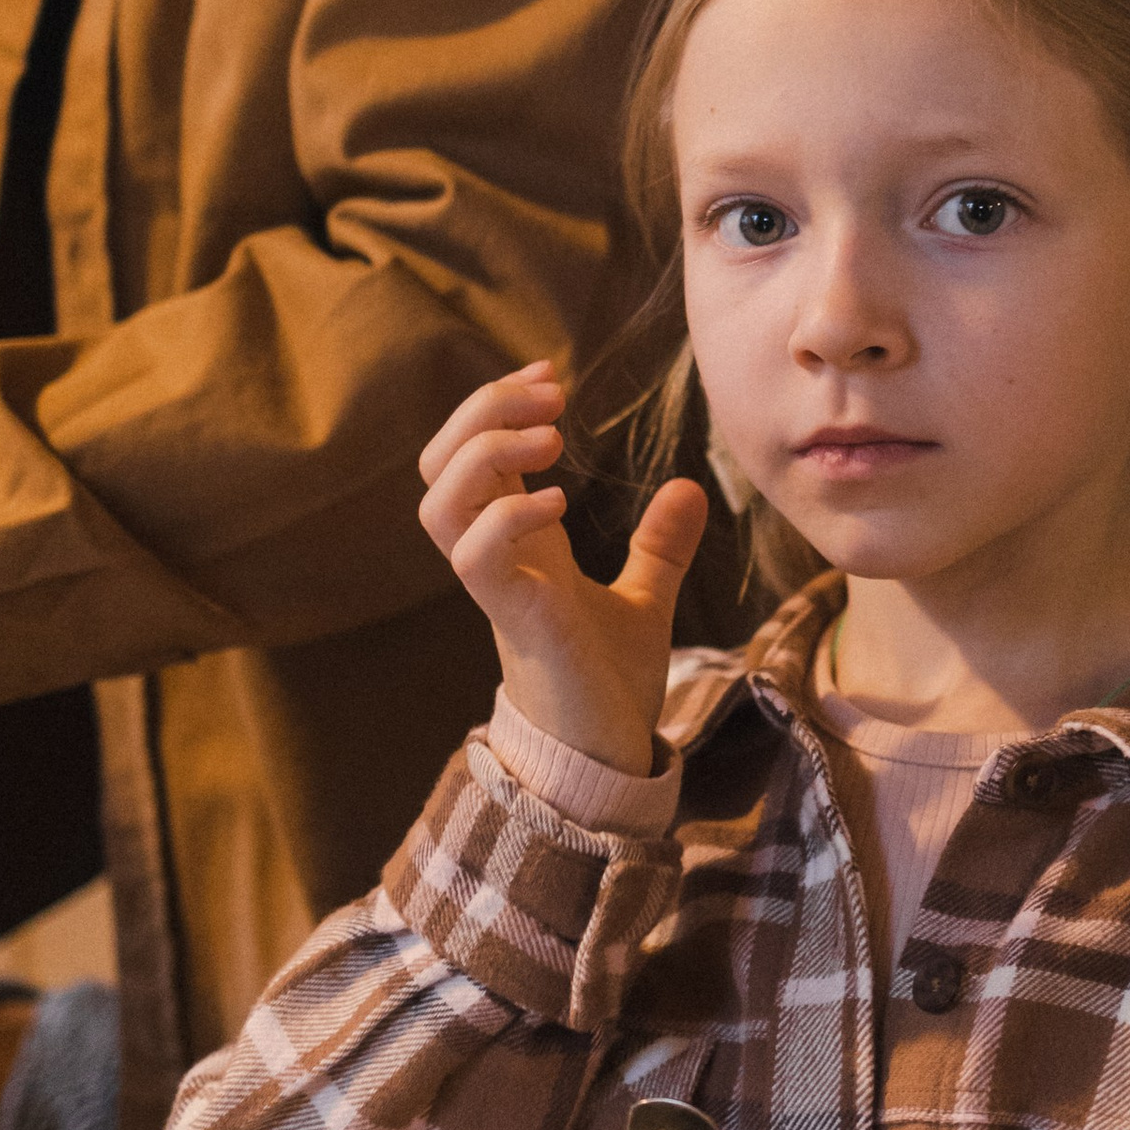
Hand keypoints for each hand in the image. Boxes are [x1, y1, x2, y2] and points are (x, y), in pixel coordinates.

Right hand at [417, 365, 706, 777]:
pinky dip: (509, 515)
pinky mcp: (514, 617)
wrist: (610, 754)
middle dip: (484, 410)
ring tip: (553, 437)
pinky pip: (476, 555)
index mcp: (514, 543)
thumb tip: (690, 487)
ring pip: (439, 502)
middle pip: (440, 462)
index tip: (551, 374)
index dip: (495, 404)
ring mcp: (496, 586)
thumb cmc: (609, 682)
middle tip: (550, 391)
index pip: (469, 454)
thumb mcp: (643, 597)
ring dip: (486, 452)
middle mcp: (493, 556)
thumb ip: (658, 545)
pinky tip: (559, 502)